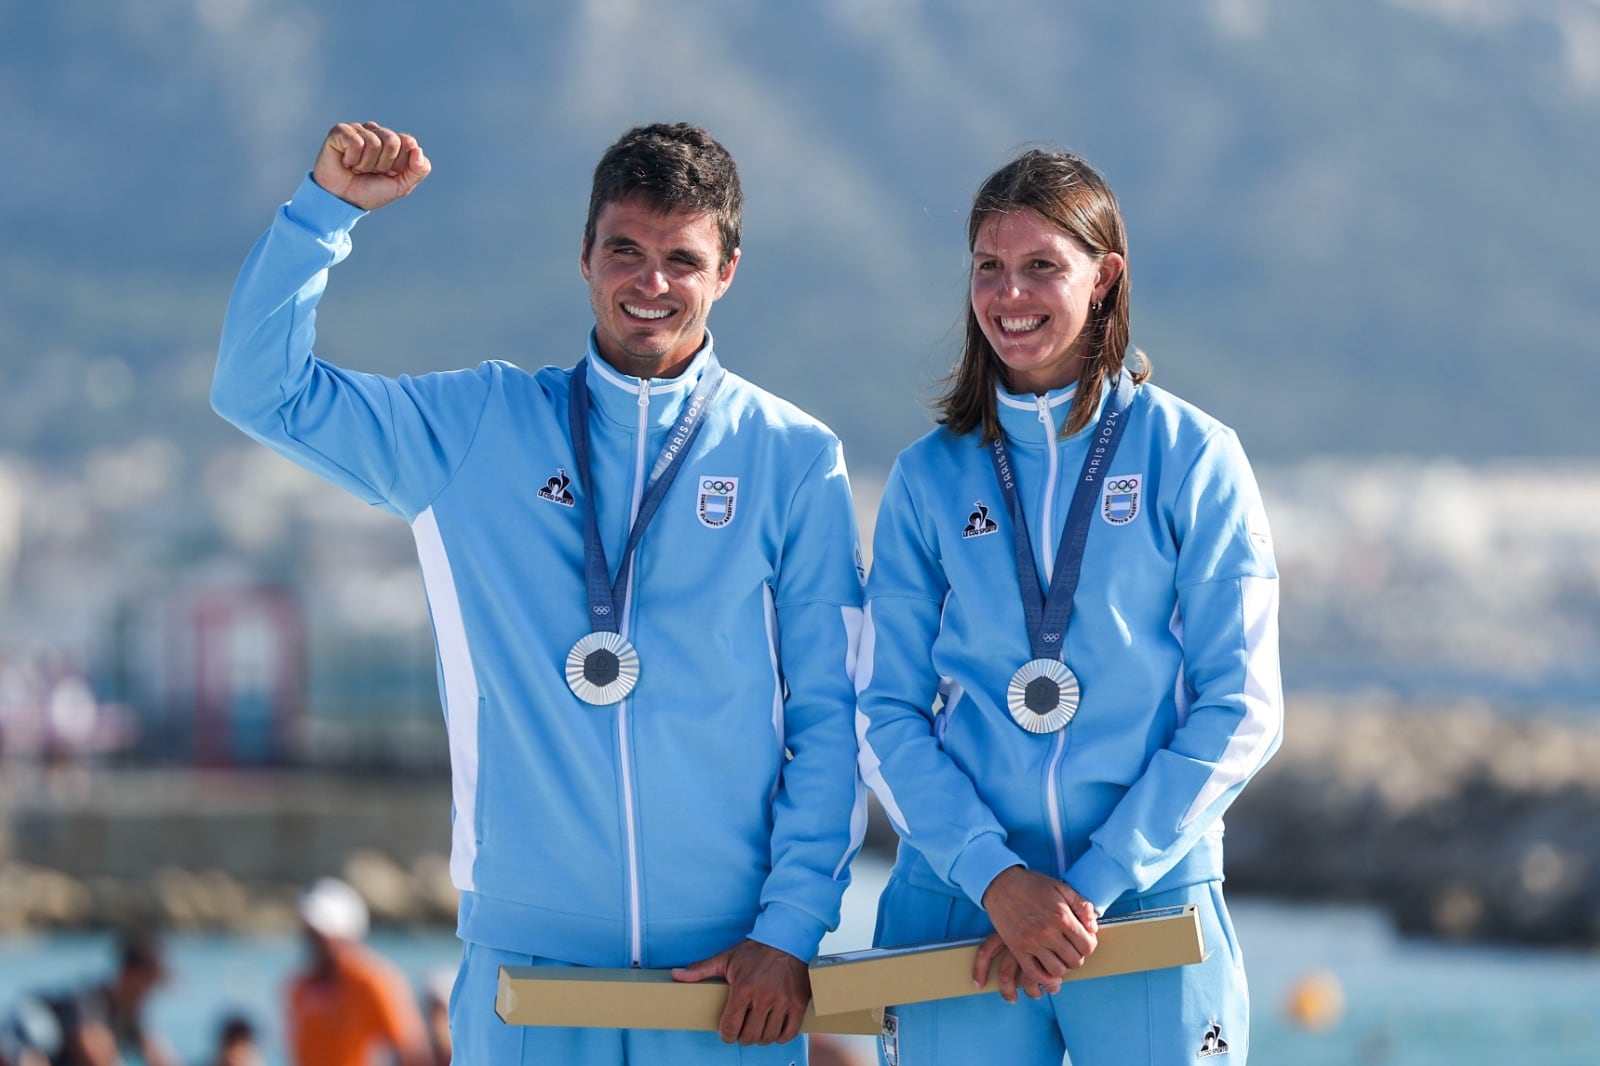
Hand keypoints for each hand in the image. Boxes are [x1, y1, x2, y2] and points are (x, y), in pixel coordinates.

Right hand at [312, 121, 430, 210]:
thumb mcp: (401, 186)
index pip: (408, 142)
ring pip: (373, 143)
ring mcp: (357, 129)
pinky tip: (346, 162)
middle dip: (382, 164)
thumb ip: (419, 170)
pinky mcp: (340, 131)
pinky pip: (355, 142)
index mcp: (392, 142)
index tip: (388, 173)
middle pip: (392, 141)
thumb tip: (417, 149)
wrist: (343, 201)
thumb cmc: (370, 192)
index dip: (399, 163)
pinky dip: (352, 159)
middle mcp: (375, 132)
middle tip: (370, 171)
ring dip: (365, 164)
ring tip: (356, 168)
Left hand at [672, 939, 809, 1045]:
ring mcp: (783, 1002)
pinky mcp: (799, 1003)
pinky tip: (774, 1029)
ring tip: (758, 1028)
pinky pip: (789, 1033)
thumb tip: (676, 975)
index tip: (727, 1032)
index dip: (726, 1035)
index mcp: (743, 989)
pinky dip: (780, 1036)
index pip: (731, 1027)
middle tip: (742, 1029)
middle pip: (749, 1036)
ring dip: (761, 1037)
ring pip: (768, 1037)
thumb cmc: (755, 950)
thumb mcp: (726, 958)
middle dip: (742, 1036)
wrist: (787, 938)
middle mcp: (763, 998)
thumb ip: (700, 970)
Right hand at [978, 866, 1098, 994]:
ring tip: (1059, 957)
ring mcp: (1031, 942)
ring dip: (1062, 967)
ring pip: (1057, 971)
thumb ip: (1082, 906)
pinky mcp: (1017, 949)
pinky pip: (1034, 973)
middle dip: (1077, 956)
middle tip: (1071, 948)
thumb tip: (1093, 928)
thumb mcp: (1062, 888)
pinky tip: (1048, 971)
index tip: (1083, 940)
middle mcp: (1048, 932)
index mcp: (1062, 917)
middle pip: (1074, 961)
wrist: (1001, 883)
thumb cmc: (1032, 884)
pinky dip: (1044, 978)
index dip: (1089, 944)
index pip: (1087, 946)